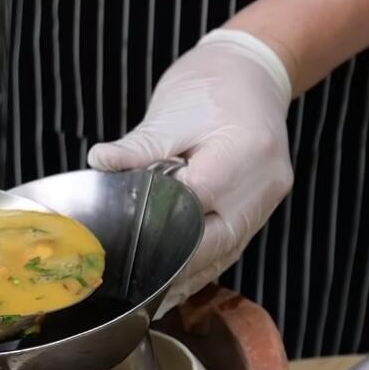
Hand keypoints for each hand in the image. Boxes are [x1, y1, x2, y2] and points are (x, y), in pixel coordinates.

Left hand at [87, 29, 294, 316]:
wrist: (254, 69)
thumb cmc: (211, 84)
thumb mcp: (171, 111)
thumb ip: (139, 147)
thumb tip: (100, 162)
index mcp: (241, 154)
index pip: (192, 209)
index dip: (159, 235)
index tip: (126, 254)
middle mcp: (262, 184)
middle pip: (214, 242)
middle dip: (175, 268)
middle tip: (138, 291)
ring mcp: (267, 198)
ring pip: (227, 251)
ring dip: (191, 275)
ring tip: (155, 299)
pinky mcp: (265, 204)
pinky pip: (235, 244)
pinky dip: (206, 263)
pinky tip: (181, 282)